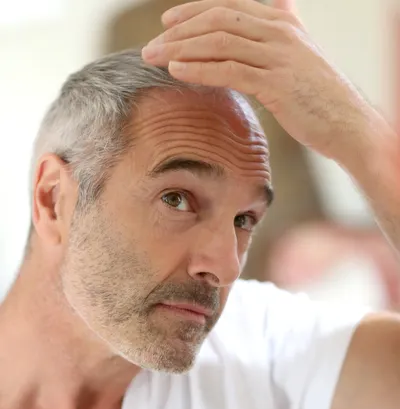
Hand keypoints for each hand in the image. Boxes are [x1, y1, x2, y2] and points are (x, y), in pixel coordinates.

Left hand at [142, 0, 374, 163]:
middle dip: (179, 31)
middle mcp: (280, 31)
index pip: (229, 6)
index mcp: (282, 22)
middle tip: (151, 47)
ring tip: (155, 59)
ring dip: (181, 49)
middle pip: (218, 19)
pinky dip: (199, 69)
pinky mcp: (277, 82)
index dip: (194, 11)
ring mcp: (279, 55)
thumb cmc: (320, 97)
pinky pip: (230, 70)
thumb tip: (275, 12)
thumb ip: (282, 33)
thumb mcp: (300, 57)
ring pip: (219, 42)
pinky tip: (177, 71)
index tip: (167, 24)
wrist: (348, 123)